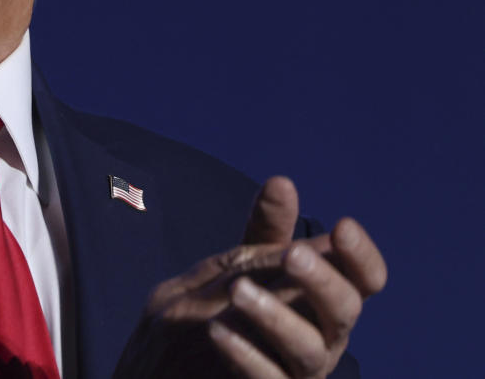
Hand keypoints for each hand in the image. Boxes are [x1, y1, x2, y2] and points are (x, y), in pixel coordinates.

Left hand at [113, 176, 386, 377]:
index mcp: (325, 298)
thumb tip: (282, 182)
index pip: (364, 279)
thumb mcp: (242, 263)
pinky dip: (245, 354)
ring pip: (309, 348)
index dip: (361, 256)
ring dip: (276, 316)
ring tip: (238, 291)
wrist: (178, 362)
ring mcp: (300, 369)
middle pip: (345, 310)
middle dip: (322, 280)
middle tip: (291, 254)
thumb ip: (266, 230)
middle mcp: (324, 335)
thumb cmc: (226, 307)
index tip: (342, 227)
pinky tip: (218, 331)